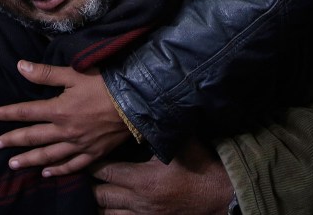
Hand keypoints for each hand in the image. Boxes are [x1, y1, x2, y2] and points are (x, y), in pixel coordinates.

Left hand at [0, 61, 130, 175]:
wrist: (136, 103)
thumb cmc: (104, 85)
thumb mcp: (74, 74)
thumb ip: (45, 73)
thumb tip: (20, 66)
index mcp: (58, 110)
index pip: (26, 112)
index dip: (8, 113)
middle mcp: (65, 131)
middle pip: (33, 137)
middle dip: (13, 141)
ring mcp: (79, 145)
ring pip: (48, 155)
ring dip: (29, 159)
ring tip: (13, 164)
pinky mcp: (93, 153)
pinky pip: (72, 165)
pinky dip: (58, 170)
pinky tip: (47, 173)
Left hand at [91, 139, 232, 214]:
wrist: (222, 196)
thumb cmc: (201, 167)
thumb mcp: (180, 145)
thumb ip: (158, 132)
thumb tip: (142, 109)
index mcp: (143, 180)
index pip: (105, 172)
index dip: (93, 164)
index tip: (90, 155)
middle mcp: (139, 202)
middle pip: (100, 196)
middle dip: (92, 184)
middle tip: (91, 172)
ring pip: (107, 214)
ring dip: (102, 202)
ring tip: (99, 189)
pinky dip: (114, 214)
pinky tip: (113, 205)